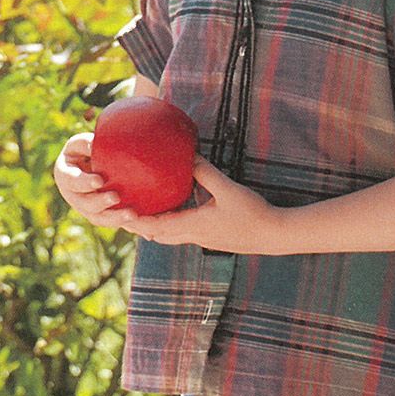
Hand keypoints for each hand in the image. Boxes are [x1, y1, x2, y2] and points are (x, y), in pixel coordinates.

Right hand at [52, 132, 127, 228]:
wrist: (89, 166)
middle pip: (85, 204)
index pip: (72, 181)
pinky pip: (114, 222)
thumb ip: (86, 144)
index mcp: (65, 176)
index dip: (84, 182)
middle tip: (116, 197)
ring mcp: (86, 209)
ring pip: (99, 218)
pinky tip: (143, 227)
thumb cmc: (84, 150)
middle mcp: (74, 196)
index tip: (98, 180)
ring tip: (132, 214)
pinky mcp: (102, 215)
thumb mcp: (80, 144)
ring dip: (115, 218)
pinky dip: (127, 225)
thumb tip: (94, 145)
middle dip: (100, 202)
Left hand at [121, 156, 284, 253]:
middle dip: (140, 227)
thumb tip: (187, 155)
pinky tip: (176, 215)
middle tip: (123, 214)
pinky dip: (171, 227)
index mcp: (195, 225)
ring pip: (171, 238)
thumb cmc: (252, 212)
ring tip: (142, 216)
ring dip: (155, 229)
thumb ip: (205, 172)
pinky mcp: (213, 240)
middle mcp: (195, 236)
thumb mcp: (227, 188)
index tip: (120, 213)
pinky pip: (184, 235)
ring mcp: (204, 240)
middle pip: (158, 236)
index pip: (157, 226)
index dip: (137, 221)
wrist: (274, 235)